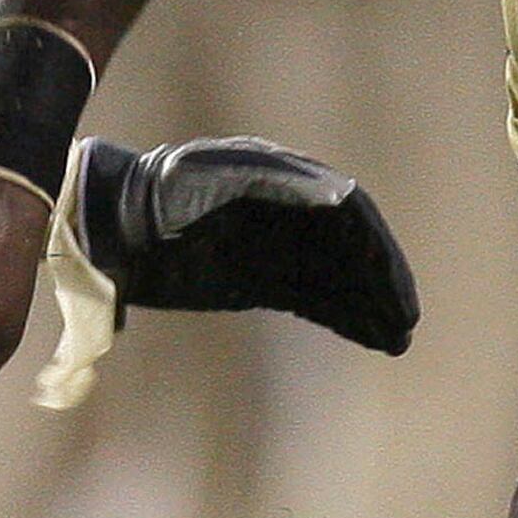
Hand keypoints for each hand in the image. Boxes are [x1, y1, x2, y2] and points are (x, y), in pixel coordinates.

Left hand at [73, 135, 418, 352]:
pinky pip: (314, 299)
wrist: (110, 223)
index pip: (346, 211)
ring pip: (338, 279)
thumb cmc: (154, 194)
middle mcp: (288, 212)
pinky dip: (344, 317)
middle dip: (381, 284)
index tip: (393, 282)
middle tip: (407, 321)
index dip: (374, 247)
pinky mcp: (261, 279)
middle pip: (350, 249)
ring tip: (399, 339)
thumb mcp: (206, 178)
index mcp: (282, 181)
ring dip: (370, 306)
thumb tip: (339, 194)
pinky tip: (372, 336)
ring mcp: (276, 247)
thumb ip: (273, 182)